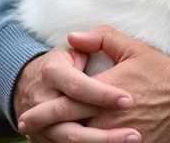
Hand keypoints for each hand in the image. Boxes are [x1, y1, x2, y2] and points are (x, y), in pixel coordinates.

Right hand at [13, 46, 137, 142]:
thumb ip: (94, 38)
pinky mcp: (44, 139)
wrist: (34, 85)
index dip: (102, 95)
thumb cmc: (67, 65)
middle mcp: (41, 101)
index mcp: (52, 72)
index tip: (128, 101)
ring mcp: (40, 124)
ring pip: (69, 140)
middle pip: (71, 121)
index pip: (77, 87)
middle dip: (104, 132)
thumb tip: (77, 36)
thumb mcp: (77, 48)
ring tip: (129, 142)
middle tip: (134, 135)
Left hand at [19, 26, 169, 142]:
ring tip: (44, 141)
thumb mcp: (132, 48)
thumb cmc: (161, 72)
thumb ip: (101, 37)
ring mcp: (121, 136)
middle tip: (26, 129)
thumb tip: (73, 37)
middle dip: (45, 130)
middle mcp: (109, 118)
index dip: (44, 111)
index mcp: (106, 92)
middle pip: (70, 129)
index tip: (25, 114)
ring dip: (62, 142)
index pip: (68, 104)